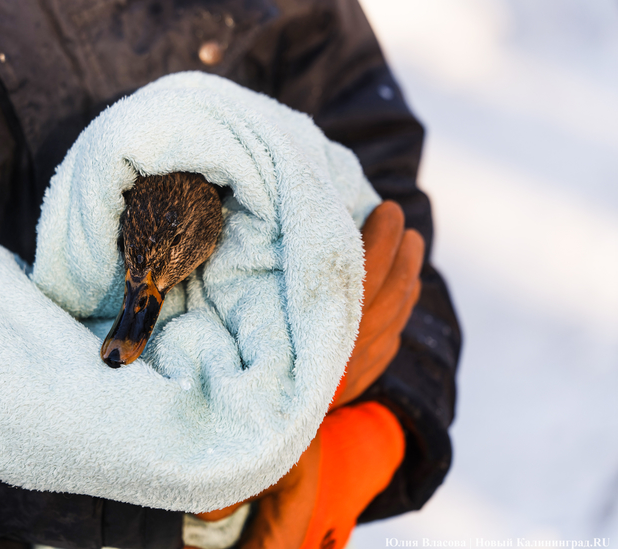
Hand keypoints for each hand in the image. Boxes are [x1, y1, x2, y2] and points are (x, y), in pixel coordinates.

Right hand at [187, 201, 420, 548]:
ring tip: (412, 249)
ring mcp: (356, 372)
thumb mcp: (249, 334)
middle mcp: (347, 352)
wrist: (256, 446)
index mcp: (324, 334)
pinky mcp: (354, 385)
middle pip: (389, 296)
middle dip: (402, 254)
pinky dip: (399, 318)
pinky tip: (401, 300)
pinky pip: (389, 345)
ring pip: (394, 319)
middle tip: (401, 219)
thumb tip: (265, 233)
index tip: (387, 209)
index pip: (365, 278)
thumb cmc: (243, 379)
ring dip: (407, 280)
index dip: (380, 242)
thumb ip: (259, 292)